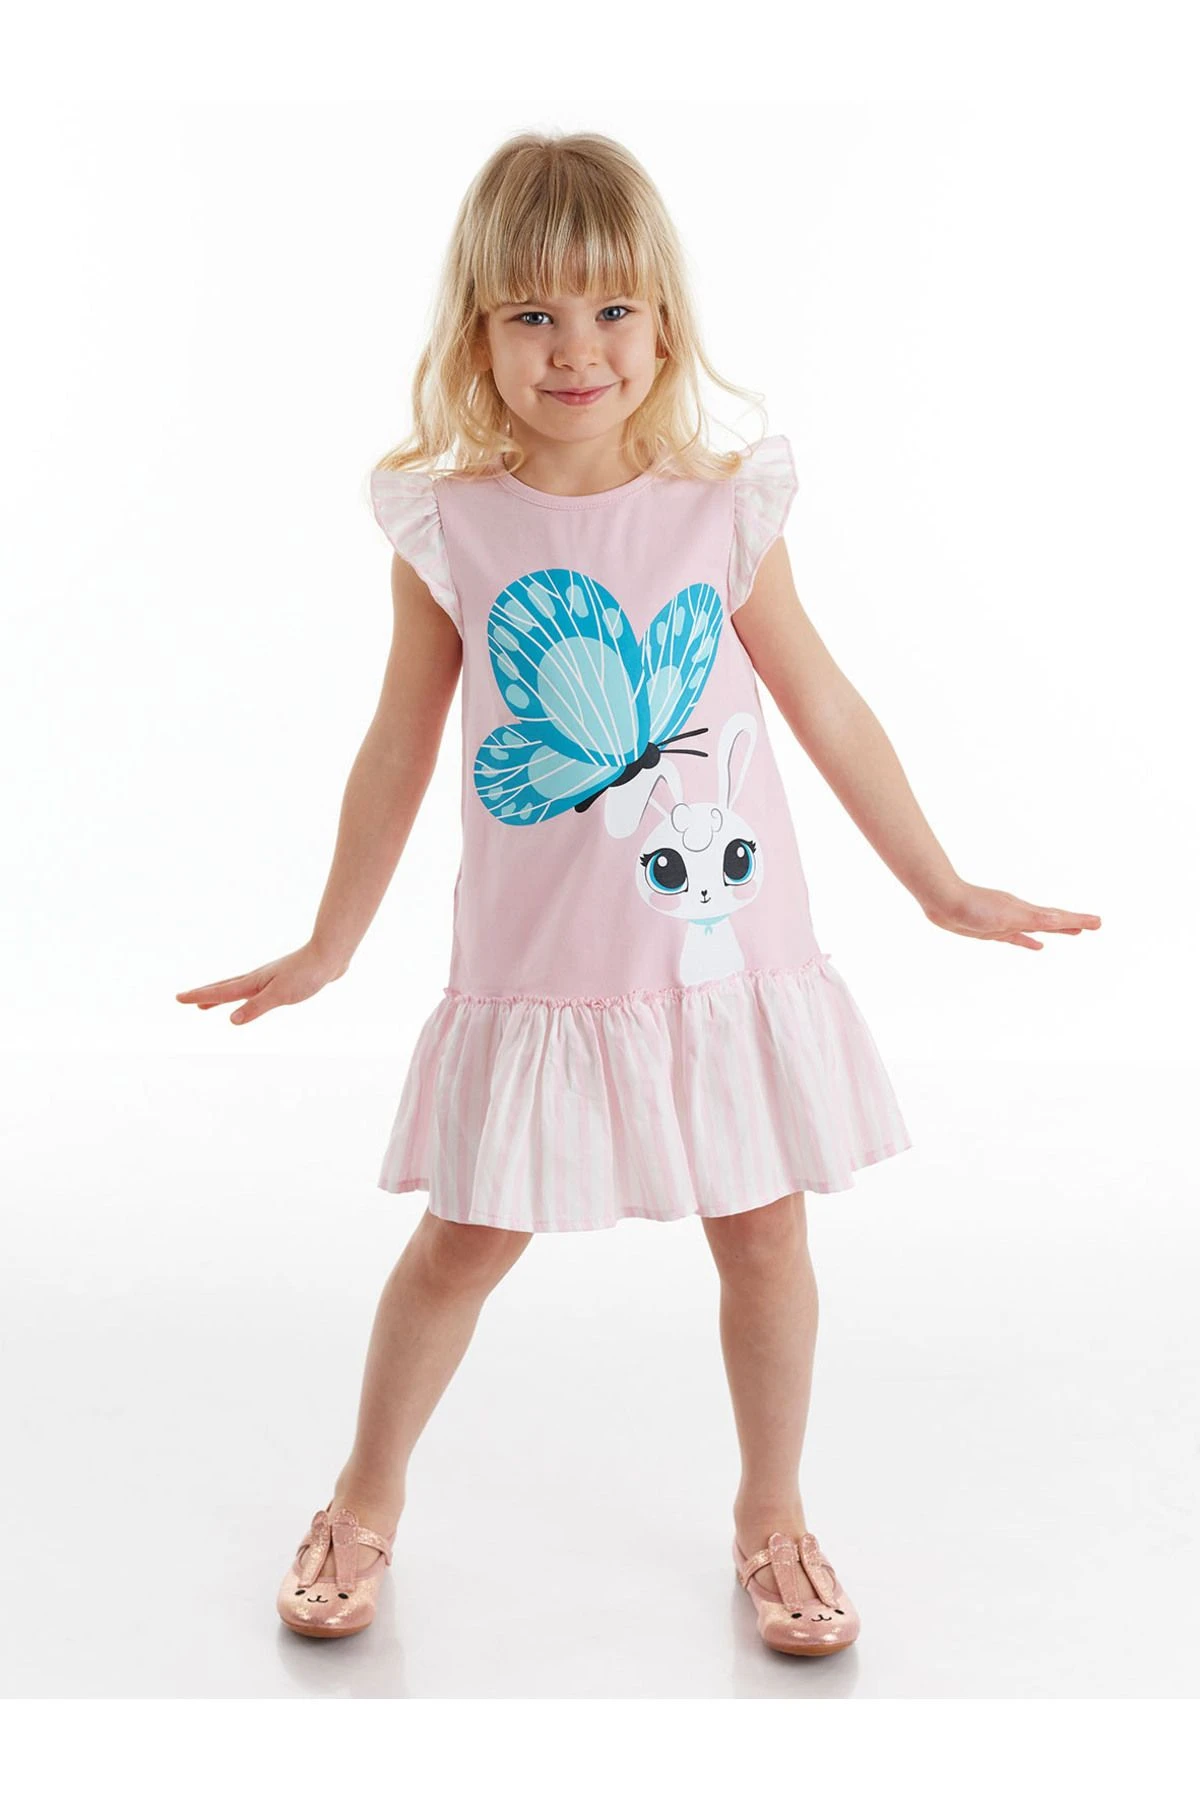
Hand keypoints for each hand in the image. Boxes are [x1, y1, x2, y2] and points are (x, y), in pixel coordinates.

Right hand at [175, 942, 346, 1024]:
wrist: (331, 956)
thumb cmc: (307, 974)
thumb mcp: (280, 995)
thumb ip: (256, 1007)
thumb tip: (231, 1020)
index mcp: (254, 982)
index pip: (220, 993)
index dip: (199, 997)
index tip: (178, 998)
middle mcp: (258, 979)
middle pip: (224, 988)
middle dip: (204, 996)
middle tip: (185, 1000)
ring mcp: (269, 978)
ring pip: (238, 989)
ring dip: (221, 997)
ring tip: (208, 1005)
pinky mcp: (282, 980)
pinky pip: (254, 991)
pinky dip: (242, 995)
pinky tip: (250, 998)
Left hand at [923, 883, 1101, 950]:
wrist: (944, 901)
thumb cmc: (975, 907)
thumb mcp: (1009, 915)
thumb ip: (1035, 918)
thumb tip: (1062, 919)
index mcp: (1027, 911)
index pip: (1059, 917)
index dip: (1079, 921)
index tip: (1099, 923)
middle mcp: (1021, 914)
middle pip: (1053, 920)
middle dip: (1073, 924)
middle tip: (1093, 926)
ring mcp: (1007, 921)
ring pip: (1038, 927)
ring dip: (1056, 930)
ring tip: (1073, 934)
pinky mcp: (993, 930)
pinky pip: (1018, 937)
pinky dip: (1030, 941)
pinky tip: (1037, 946)